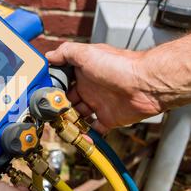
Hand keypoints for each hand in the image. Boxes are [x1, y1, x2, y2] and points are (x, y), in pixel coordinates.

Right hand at [46, 42, 161, 132]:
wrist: (145, 83)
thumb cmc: (119, 65)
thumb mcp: (86, 53)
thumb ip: (65, 52)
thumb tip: (49, 56)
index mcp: (83, 74)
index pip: (63, 83)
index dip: (54, 90)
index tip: (44, 98)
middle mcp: (90, 89)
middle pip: (68, 102)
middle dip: (59, 109)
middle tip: (51, 115)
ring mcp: (99, 104)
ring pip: (79, 117)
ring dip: (70, 123)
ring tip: (61, 127)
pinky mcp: (109, 118)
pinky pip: (95, 129)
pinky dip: (87, 135)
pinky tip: (79, 137)